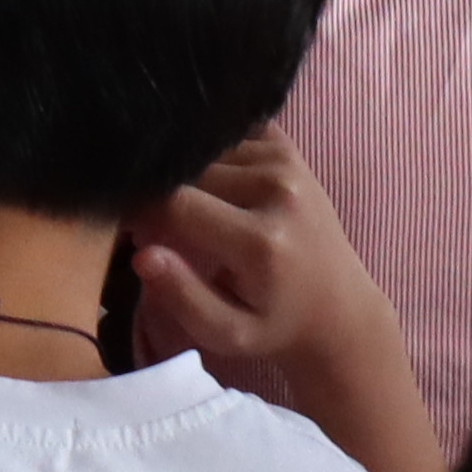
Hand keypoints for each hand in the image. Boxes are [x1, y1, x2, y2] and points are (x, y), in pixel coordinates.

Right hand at [131, 131, 446, 471]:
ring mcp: (287, 164)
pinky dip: (212, 159)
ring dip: (187, 180)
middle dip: (162, 198)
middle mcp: (277, 191)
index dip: (141, 215)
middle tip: (161, 233)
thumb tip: (141, 255)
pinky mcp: (289, 151)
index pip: (175, 205)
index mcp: (261, 241)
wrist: (339, 309)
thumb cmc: (274, 327)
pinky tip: (217, 189)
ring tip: (194, 217)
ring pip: (204, 154)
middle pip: (188, 174)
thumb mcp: (227, 333)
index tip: (132, 235)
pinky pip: (229, 137)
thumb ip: (182, 297)